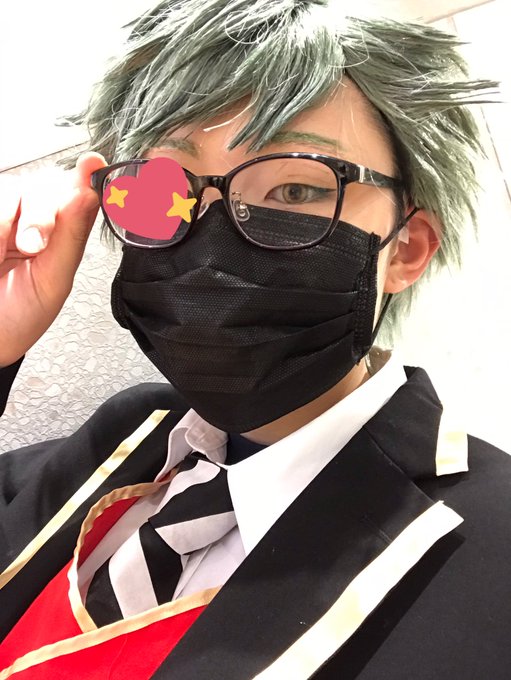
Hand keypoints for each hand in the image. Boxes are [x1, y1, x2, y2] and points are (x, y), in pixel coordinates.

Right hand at [0, 151, 107, 366]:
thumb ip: (72, 236)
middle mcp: (30, 217)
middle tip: (32, 247)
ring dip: (5, 223)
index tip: (93, 165)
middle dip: (39, 215)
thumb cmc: (20, 315)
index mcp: (60, 232)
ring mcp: (2, 217)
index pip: (75, 194)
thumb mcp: (54, 280)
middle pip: (40, 187)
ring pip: (8, 190)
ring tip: (2, 257)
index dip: (86, 176)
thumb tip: (91, 195)